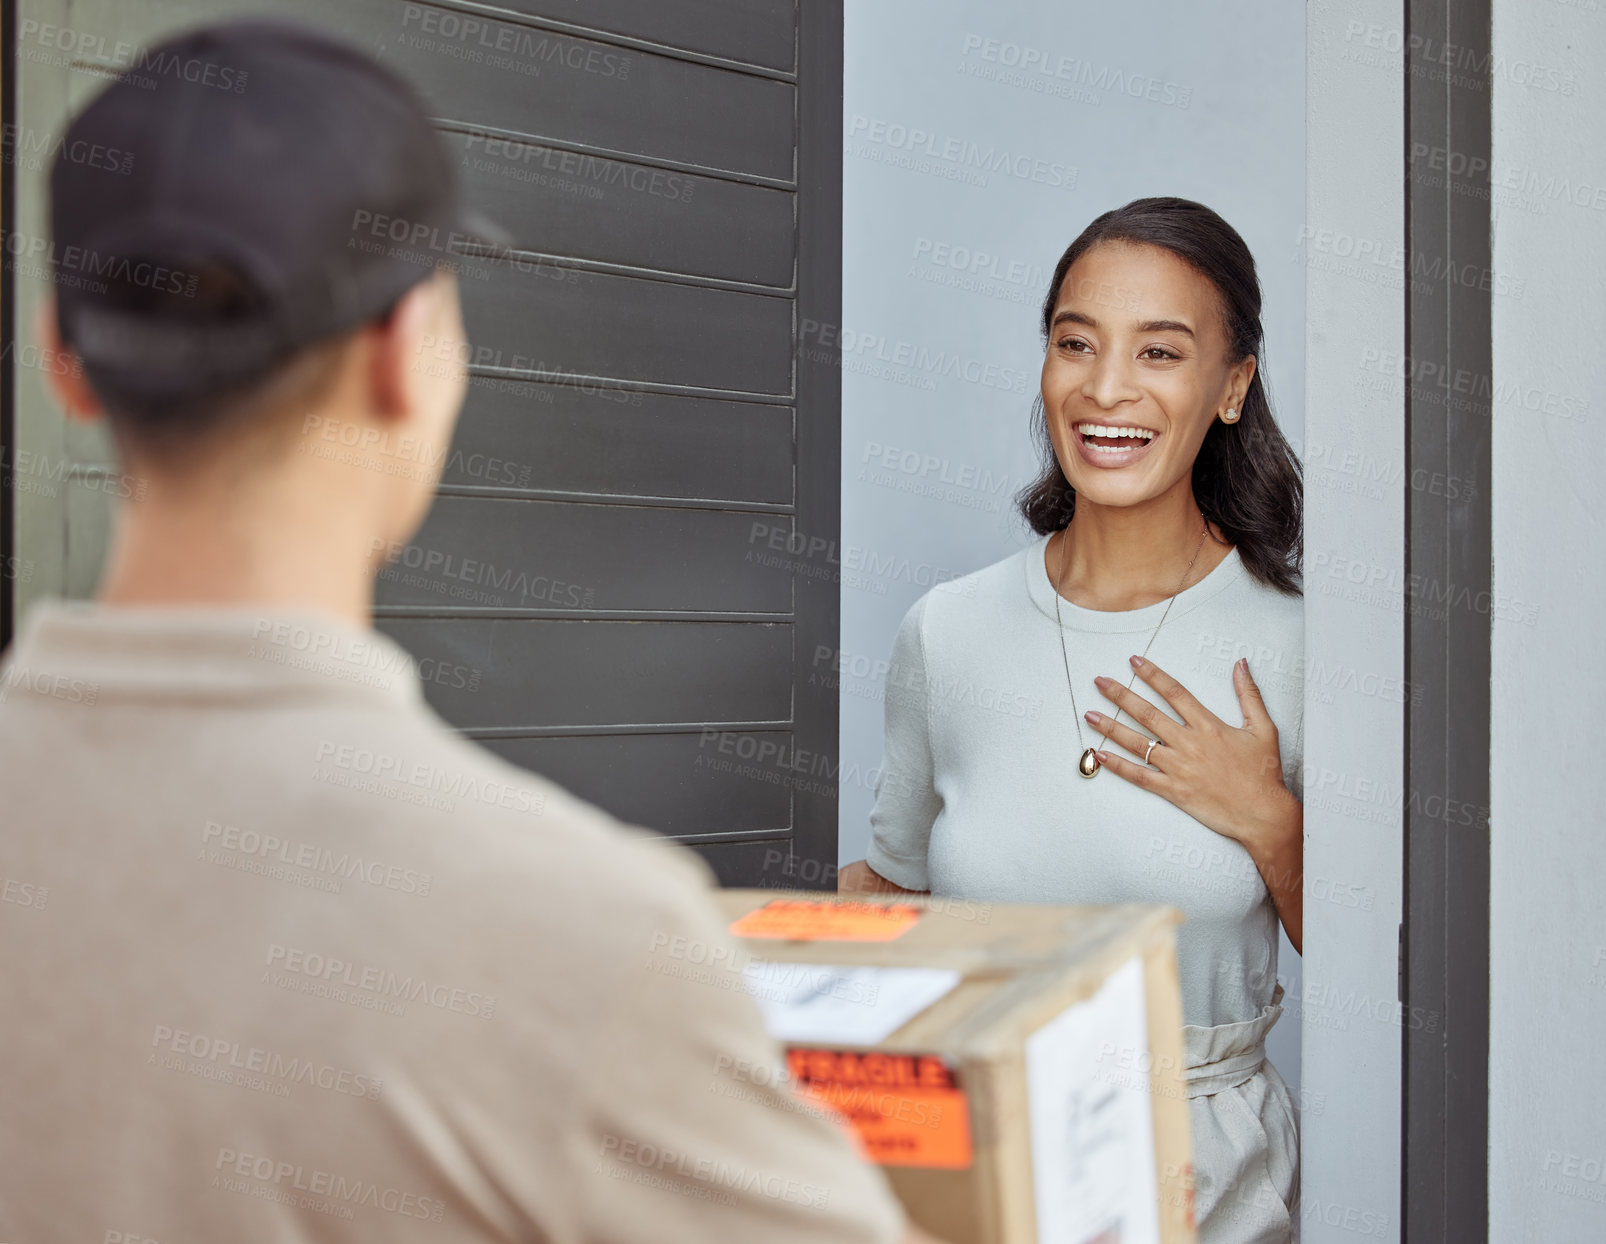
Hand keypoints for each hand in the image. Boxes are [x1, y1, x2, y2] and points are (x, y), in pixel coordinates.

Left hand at [1084, 654, 1295, 856]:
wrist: (1263, 813)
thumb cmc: (1264, 773)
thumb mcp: (1263, 728)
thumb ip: (1249, 694)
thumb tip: (1241, 665)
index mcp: (1209, 726)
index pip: (1174, 693)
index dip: (1152, 675)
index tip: (1134, 661)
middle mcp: (1189, 744)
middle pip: (1148, 714)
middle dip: (1120, 695)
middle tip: (1099, 682)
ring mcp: (1179, 768)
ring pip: (1138, 743)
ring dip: (1111, 727)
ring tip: (1089, 714)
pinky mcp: (1174, 791)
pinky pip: (1140, 776)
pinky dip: (1117, 766)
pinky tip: (1098, 754)